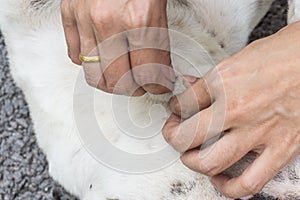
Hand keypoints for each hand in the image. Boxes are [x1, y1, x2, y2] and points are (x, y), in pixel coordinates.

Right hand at [61, 0, 173, 94]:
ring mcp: (85, 18)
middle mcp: (109, 23)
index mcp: (140, 20)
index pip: (147, 76)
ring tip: (122, 76)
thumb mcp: (159, 9)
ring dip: (111, 82)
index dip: (156, 87)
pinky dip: (90, 63)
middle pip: (116, 83)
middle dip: (133, 89)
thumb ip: (158, 46)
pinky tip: (103, 57)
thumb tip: (161, 77)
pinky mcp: (68, 13)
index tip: (159, 87)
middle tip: (142, 84)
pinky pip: (75, 56)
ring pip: (94, 75)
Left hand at [162, 22, 299, 197]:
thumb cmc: (281, 55)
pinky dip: (228, 187)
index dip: (173, 110)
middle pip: (187, 137)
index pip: (182, 104)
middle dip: (174, 138)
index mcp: (224, 83)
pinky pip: (249, 182)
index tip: (175, 112)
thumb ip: (207, 81)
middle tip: (176, 134)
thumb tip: (188, 90)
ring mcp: (259, 132)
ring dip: (193, 162)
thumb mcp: (234, 61)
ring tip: (192, 156)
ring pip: (210, 162)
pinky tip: (220, 179)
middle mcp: (237, 109)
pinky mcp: (281, 149)